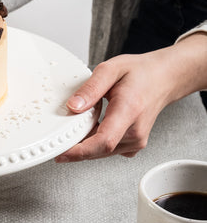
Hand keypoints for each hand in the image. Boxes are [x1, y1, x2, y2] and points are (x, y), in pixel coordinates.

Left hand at [55, 34, 206, 161]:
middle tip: (58, 138)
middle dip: (75, 149)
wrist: (162, 78)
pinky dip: (95, 145)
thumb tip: (73, 106)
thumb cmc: (140, 73)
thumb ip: (91, 88)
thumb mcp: (111, 69)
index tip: (61, 152)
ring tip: (78, 126)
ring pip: (102, 153)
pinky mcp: (133, 145)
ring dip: (85, 145)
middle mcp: (135, 131)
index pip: (104, 141)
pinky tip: (92, 129)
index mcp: (129, 110)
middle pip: (99, 150)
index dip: (80, 151)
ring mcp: (136, 141)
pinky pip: (108, 151)